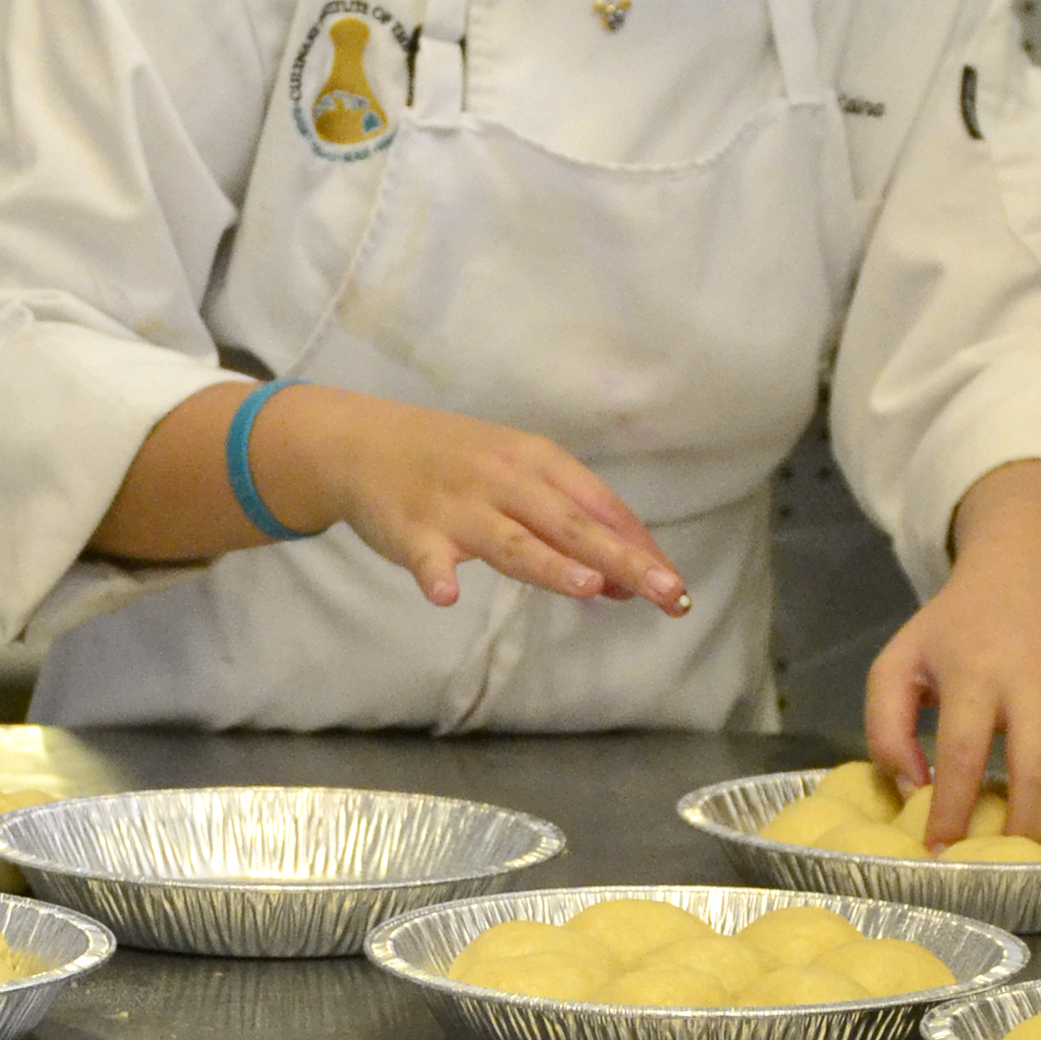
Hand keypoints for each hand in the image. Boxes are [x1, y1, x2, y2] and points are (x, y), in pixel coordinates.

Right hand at [258, 387, 689, 616]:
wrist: (363, 444)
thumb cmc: (456, 465)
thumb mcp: (518, 478)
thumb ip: (569, 526)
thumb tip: (628, 578)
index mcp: (537, 461)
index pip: (600, 505)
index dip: (639, 544)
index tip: (677, 585)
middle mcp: (504, 479)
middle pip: (570, 524)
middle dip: (621, 558)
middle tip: (666, 592)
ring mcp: (457, 505)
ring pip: (510, 540)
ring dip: (550, 563)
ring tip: (590, 586)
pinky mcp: (412, 530)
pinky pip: (426, 557)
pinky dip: (435, 575)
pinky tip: (445, 595)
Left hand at [863, 460, 1040, 846]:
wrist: (1031, 568)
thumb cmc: (953, 625)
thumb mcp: (897, 660)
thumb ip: (886, 726)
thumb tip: (911, 789)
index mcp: (975, 670)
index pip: (963, 754)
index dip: (950, 809)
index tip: (936, 851)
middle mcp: (1032, 682)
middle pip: (1038, 771)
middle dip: (1018, 830)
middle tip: (991, 867)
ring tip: (1017, 856)